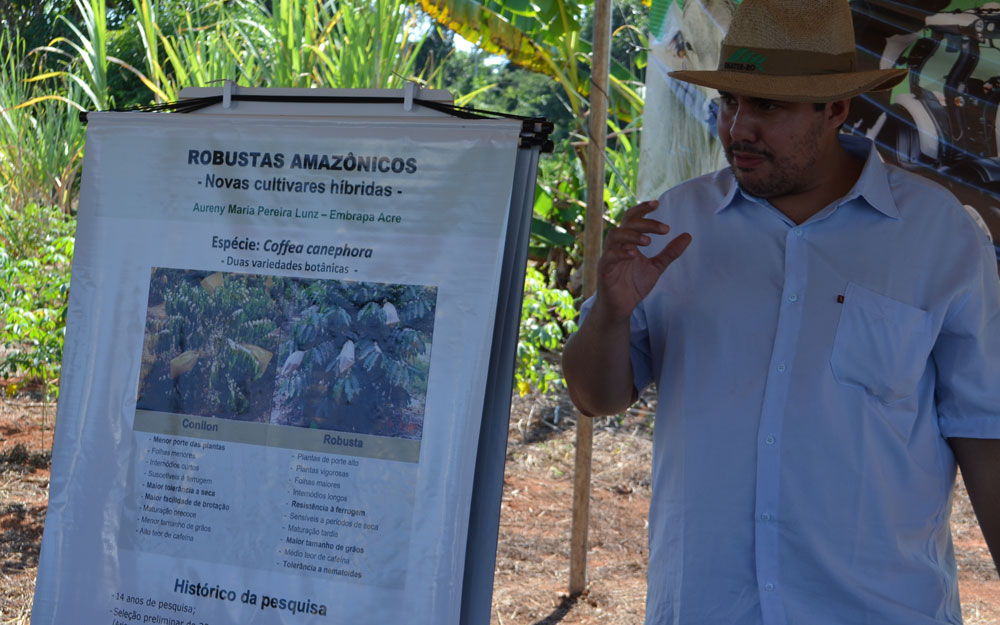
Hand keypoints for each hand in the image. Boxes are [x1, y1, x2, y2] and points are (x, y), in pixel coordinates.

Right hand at [595, 200, 691, 321]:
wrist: (621, 308)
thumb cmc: (633, 286)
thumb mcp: (656, 267)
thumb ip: (670, 253)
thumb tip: (688, 236)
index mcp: (628, 242)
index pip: (633, 218)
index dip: (643, 209)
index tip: (657, 204)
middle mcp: (617, 245)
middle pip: (626, 223)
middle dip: (645, 223)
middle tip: (664, 229)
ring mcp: (609, 257)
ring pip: (615, 236)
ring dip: (632, 235)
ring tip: (649, 241)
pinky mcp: (604, 270)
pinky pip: (609, 257)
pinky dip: (620, 253)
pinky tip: (633, 254)